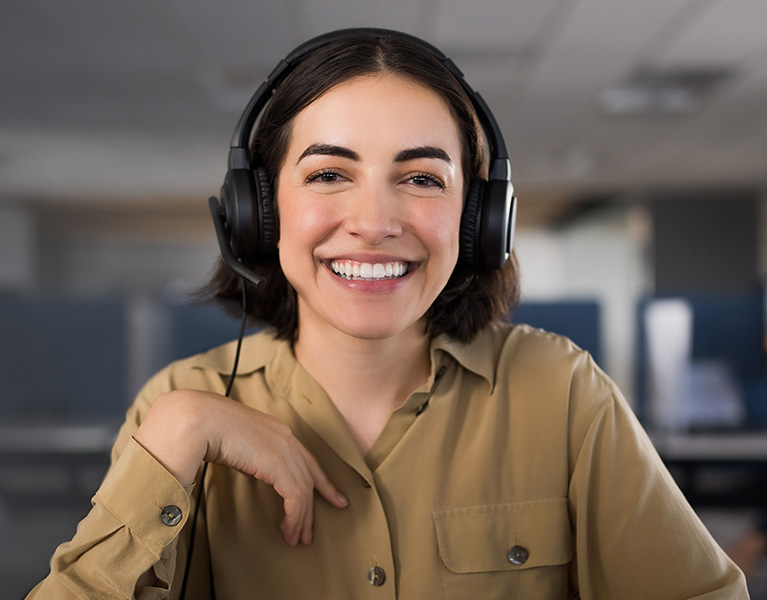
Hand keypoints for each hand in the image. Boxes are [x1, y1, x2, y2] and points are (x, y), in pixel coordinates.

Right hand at [134, 389, 347, 545]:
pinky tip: (288, 529)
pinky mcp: (277, 463)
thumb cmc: (208, 428)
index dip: (322, 481)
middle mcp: (286, 438)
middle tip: (310, 532)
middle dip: (313, 506)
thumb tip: (255, 471)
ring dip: (301, 518)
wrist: (199, 420)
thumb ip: (252, 455)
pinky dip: (293, 516)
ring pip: (303, 490)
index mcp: (278, 430)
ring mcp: (284, 449)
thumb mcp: (238, 442)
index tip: (334, 498)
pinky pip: (294, 495)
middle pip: (309, 477)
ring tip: (297, 538)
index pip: (308, 460)